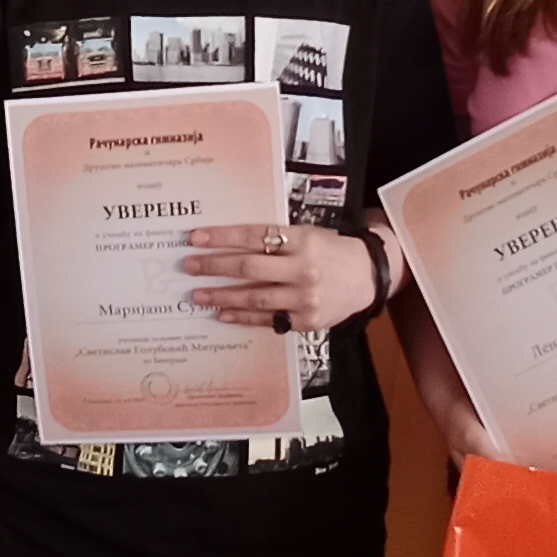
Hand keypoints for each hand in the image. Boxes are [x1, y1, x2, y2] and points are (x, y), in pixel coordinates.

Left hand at [179, 221, 379, 330]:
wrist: (368, 276)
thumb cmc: (332, 251)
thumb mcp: (307, 234)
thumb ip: (275, 239)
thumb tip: (229, 243)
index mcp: (303, 240)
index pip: (254, 236)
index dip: (222, 237)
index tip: (196, 238)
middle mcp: (304, 269)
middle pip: (248, 268)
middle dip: (213, 267)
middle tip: (188, 266)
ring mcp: (305, 298)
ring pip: (254, 297)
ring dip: (221, 296)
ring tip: (197, 295)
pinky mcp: (306, 321)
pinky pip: (268, 319)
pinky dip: (243, 317)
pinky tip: (223, 314)